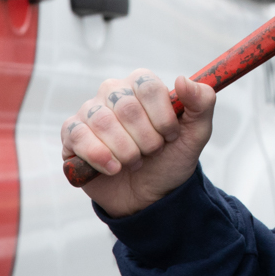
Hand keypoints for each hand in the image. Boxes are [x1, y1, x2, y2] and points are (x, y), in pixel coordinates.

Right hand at [61, 70, 215, 217]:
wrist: (149, 196)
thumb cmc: (170, 159)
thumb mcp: (196, 134)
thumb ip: (202, 102)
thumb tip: (183, 79)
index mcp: (141, 85)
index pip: (148, 86)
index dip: (162, 117)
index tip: (170, 137)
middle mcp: (113, 92)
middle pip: (127, 107)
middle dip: (146, 140)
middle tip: (151, 153)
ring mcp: (90, 112)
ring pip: (103, 122)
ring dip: (126, 152)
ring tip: (134, 162)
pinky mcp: (72, 134)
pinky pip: (80, 137)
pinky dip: (100, 157)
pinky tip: (113, 169)